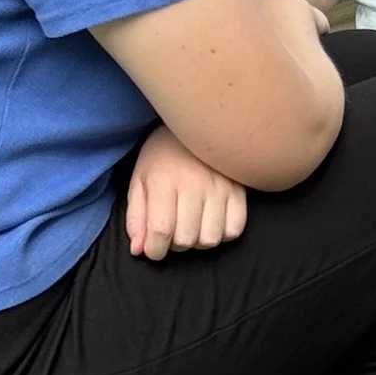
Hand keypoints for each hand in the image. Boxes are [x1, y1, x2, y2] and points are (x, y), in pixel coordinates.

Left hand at [126, 126, 248, 258]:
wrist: (195, 124)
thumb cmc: (162, 157)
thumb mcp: (139, 182)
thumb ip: (136, 217)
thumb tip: (139, 250)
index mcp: (164, 180)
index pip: (161, 230)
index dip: (154, 250)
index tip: (152, 249)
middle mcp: (194, 184)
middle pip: (186, 239)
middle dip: (174, 245)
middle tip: (172, 232)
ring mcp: (220, 187)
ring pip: (210, 239)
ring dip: (198, 241)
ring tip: (191, 226)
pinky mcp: (239, 190)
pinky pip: (234, 230)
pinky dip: (221, 234)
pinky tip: (211, 222)